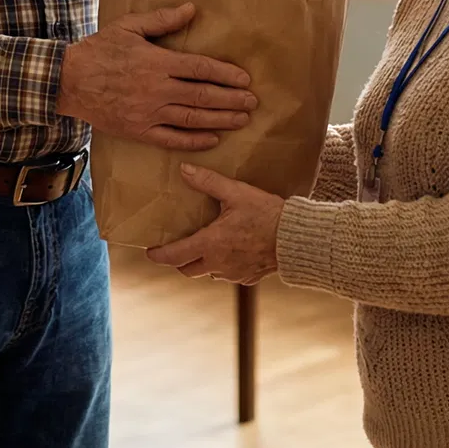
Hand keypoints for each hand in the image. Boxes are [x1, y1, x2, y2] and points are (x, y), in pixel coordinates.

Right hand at [56, 4, 255, 149]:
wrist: (68, 80)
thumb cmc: (98, 50)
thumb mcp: (129, 27)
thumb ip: (162, 19)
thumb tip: (192, 9)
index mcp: (157, 62)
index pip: (201, 69)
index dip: (226, 74)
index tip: (245, 79)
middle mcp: (157, 90)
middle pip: (203, 96)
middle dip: (232, 100)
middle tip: (252, 102)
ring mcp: (149, 113)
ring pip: (193, 119)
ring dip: (221, 120)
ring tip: (241, 120)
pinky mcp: (139, 131)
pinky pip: (172, 139)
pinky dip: (195, 141)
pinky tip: (213, 139)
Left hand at [147, 164, 284, 284]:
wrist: (298, 239)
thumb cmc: (267, 214)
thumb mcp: (236, 193)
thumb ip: (208, 181)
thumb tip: (184, 169)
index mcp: (210, 245)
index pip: (175, 256)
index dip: (159, 255)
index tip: (150, 252)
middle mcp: (218, 264)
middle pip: (188, 269)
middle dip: (178, 261)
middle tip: (176, 248)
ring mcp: (234, 274)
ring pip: (209, 273)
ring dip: (202, 263)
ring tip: (204, 246)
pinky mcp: (250, 278)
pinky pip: (229, 274)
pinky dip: (223, 265)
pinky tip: (230, 251)